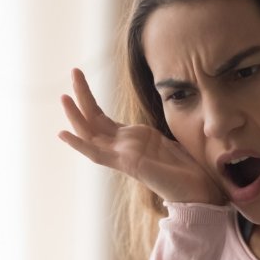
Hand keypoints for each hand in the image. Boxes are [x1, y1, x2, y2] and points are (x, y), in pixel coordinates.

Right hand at [58, 68, 225, 204]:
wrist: (198, 189)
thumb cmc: (186, 168)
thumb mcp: (168, 141)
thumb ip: (155, 133)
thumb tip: (161, 121)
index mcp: (132, 139)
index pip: (102, 118)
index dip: (90, 100)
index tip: (79, 79)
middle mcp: (123, 146)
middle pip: (94, 119)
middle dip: (83, 96)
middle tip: (74, 70)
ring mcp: (123, 155)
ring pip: (91, 133)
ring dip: (76, 115)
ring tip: (63, 96)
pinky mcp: (127, 164)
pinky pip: (97, 155)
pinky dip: (79, 145)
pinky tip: (62, 133)